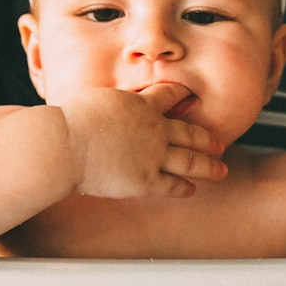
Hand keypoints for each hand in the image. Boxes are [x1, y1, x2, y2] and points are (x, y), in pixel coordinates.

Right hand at [60, 83, 226, 198]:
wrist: (65, 144)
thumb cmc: (69, 122)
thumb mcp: (96, 100)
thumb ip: (111, 105)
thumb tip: (104, 106)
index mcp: (141, 104)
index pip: (170, 95)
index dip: (183, 96)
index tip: (192, 98)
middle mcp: (154, 129)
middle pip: (190, 132)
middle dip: (207, 138)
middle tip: (219, 143)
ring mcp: (153, 155)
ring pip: (190, 160)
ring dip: (208, 165)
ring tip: (220, 169)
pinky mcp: (146, 180)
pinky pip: (172, 185)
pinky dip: (183, 187)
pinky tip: (191, 189)